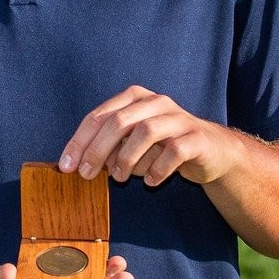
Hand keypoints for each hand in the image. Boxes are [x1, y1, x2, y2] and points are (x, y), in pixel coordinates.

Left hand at [60, 85, 244, 187]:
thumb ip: (108, 148)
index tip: (66, 166)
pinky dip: (158, 169)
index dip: (80, 141)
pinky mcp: (197, 138)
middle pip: (119, 122)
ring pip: (145, 132)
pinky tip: (150, 180)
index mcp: (135, 98)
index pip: (99, 116)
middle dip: (97, 150)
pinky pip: (174, 151)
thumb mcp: (131, 145)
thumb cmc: (163, 147)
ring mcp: (179, 118)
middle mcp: (156, 102)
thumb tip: (80, 163)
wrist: (212, 151)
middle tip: (87, 175)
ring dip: (126, 158)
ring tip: (119, 178)